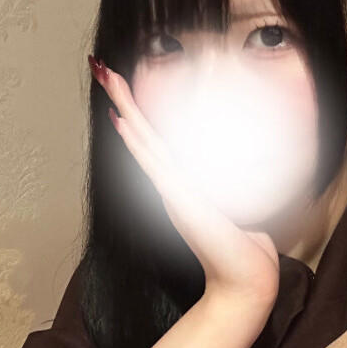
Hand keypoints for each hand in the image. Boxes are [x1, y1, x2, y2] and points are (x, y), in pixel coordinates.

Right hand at [88, 55, 279, 306]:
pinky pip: (155, 168)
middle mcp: (170, 185)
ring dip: (126, 110)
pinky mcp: (182, 203)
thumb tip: (239, 170)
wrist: (245, 280)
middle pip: (141, 134)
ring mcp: (172, 193)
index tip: (122, 86)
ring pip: (143, 144)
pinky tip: (122, 123)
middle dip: (123, 99)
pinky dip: (137, 146)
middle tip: (101, 67)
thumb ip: (227, 188)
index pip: (154, 140)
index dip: (136, 113)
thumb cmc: (241, 247)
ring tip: (108, 81)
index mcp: (180, 183)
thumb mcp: (233, 206)